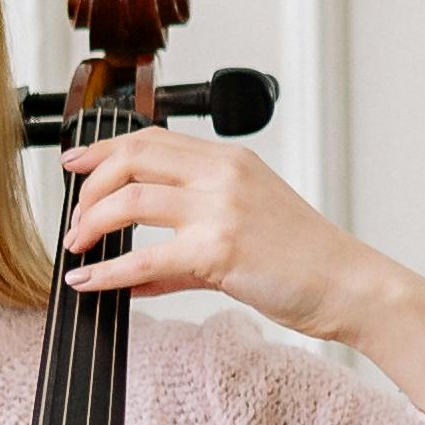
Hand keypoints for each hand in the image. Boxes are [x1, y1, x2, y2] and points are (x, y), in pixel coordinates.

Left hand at [53, 129, 424, 403]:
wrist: (351, 285)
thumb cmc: (305, 262)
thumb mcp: (245, 232)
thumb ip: (186, 248)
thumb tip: (134, 272)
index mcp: (230, 161)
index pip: (151, 139)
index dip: (103, 149)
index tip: (74, 164)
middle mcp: (223, 174)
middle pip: (132, 159)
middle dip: (90, 187)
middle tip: (74, 218)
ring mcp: (221, 209)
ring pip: (129, 202)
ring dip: (91, 226)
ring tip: (77, 248)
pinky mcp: (220, 250)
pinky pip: (143, 258)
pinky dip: (106, 271)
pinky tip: (89, 283)